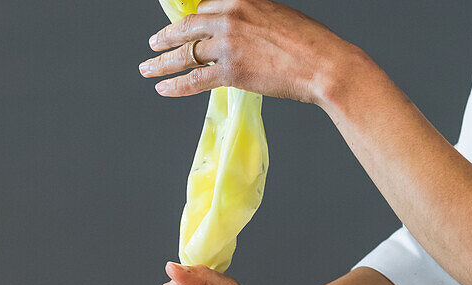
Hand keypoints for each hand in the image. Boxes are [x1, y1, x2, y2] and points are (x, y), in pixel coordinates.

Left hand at [139, 0, 359, 103]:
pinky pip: (194, 79)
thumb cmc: (311, 43)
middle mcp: (230, 18)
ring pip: (185, 54)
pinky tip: (163, 88)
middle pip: (187, 27)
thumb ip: (254, 21)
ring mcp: (228, 45)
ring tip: (147, 69)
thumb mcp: (279, 17)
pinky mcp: (231, 72)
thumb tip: (244, 34)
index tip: (181, 28)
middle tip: (153, 43)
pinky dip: (175, 85)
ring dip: (161, 62)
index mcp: (242, 0)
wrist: (323, 65)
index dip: (190, 21)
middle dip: (166, 37)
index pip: (205, 8)